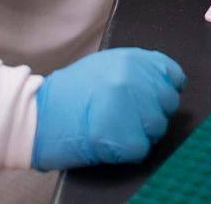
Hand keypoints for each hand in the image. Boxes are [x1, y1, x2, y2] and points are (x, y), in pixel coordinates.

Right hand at [32, 48, 185, 170]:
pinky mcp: (122, 135)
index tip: (151, 100)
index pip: (173, 76)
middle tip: (127, 119)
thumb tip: (162, 83)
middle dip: (152, 114)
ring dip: (141, 134)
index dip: (164, 91)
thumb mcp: (104, 66)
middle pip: (168, 104)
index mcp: (132, 59)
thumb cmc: (68, 93)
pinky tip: (109, 142)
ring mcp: (129, 107)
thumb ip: (135, 70)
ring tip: (115, 129)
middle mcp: (134, 78)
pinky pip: (141, 148)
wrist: (37, 115)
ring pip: (158, 128)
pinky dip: (128, 151)